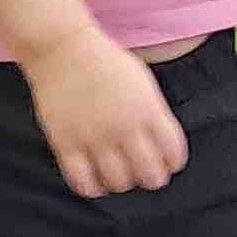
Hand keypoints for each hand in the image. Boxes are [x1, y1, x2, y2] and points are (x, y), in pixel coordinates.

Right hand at [26, 26, 188, 198]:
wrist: (63, 48)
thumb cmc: (104, 63)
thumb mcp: (141, 82)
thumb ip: (153, 113)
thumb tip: (162, 149)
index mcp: (147, 109)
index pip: (173, 153)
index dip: (172, 162)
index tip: (166, 163)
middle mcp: (123, 126)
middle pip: (150, 174)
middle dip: (151, 178)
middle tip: (143, 174)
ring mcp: (94, 136)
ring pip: (119, 182)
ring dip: (122, 182)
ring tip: (118, 174)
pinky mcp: (66, 143)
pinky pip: (83, 182)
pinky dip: (92, 188)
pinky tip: (95, 181)